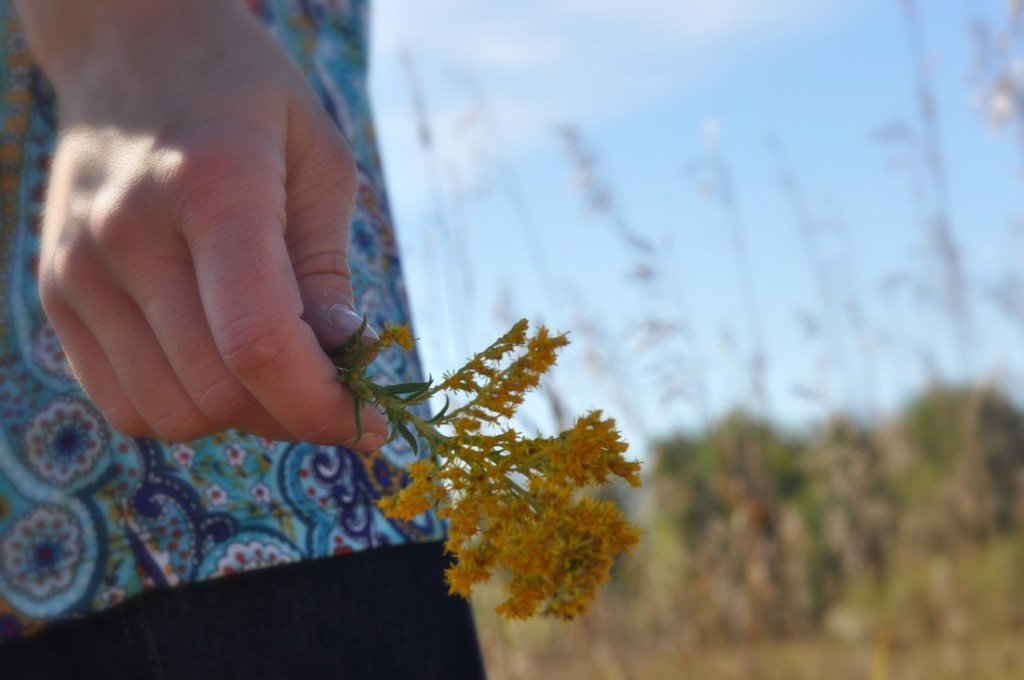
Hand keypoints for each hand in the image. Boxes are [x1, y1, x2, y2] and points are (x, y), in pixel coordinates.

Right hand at [19, 0, 386, 447]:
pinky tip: (217, 364)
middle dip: (290, 415)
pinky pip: (122, 404)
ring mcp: (79, 268)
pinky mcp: (55, 293)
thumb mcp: (318, 159)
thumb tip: (341, 358)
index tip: (369, 425)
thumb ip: (325, 267)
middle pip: (216, 390)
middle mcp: (130, 233)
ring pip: (168, 412)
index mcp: (214, 187)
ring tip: (273, 369)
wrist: (130, 50)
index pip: (260, 341)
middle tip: (329, 393)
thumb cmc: (246, 100)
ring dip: (237, 417)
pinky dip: (183, 408)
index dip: (321, 405)